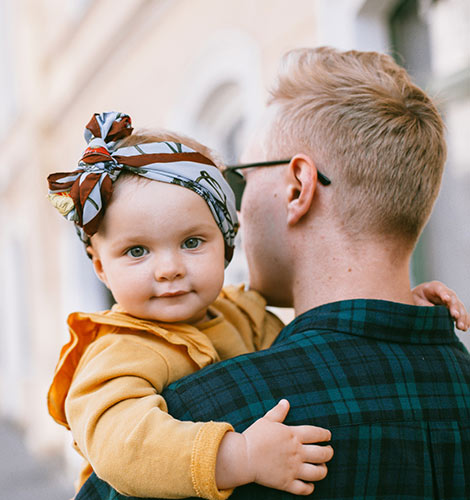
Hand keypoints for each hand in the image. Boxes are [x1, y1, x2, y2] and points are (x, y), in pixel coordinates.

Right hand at [215, 400, 332, 494]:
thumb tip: (286, 402)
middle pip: (323, 454)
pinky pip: (304, 489)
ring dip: (323, 470)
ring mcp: (293, 468)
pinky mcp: (286, 482)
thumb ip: (278, 412)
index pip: (317, 434)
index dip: (325, 434)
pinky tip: (309, 484)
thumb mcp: (266, 420)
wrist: (243, 457)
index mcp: (293, 435)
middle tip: (328, 451)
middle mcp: (296, 452)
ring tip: (321, 467)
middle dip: (329, 452)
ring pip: (318, 473)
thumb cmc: (254, 437)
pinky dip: (310, 487)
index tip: (328, 436)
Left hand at [412, 281, 469, 330]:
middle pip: (453, 300)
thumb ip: (422, 303)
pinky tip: (465, 327)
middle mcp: (446, 293)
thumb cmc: (416, 297)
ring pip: (459, 308)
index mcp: (435, 287)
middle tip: (455, 316)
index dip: (444, 294)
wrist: (420, 297)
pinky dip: (465, 320)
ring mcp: (452, 301)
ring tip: (461, 327)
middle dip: (455, 308)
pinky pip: (462, 314)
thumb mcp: (415, 298)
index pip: (440, 290)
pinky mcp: (454, 309)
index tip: (446, 299)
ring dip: (461, 317)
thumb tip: (432, 309)